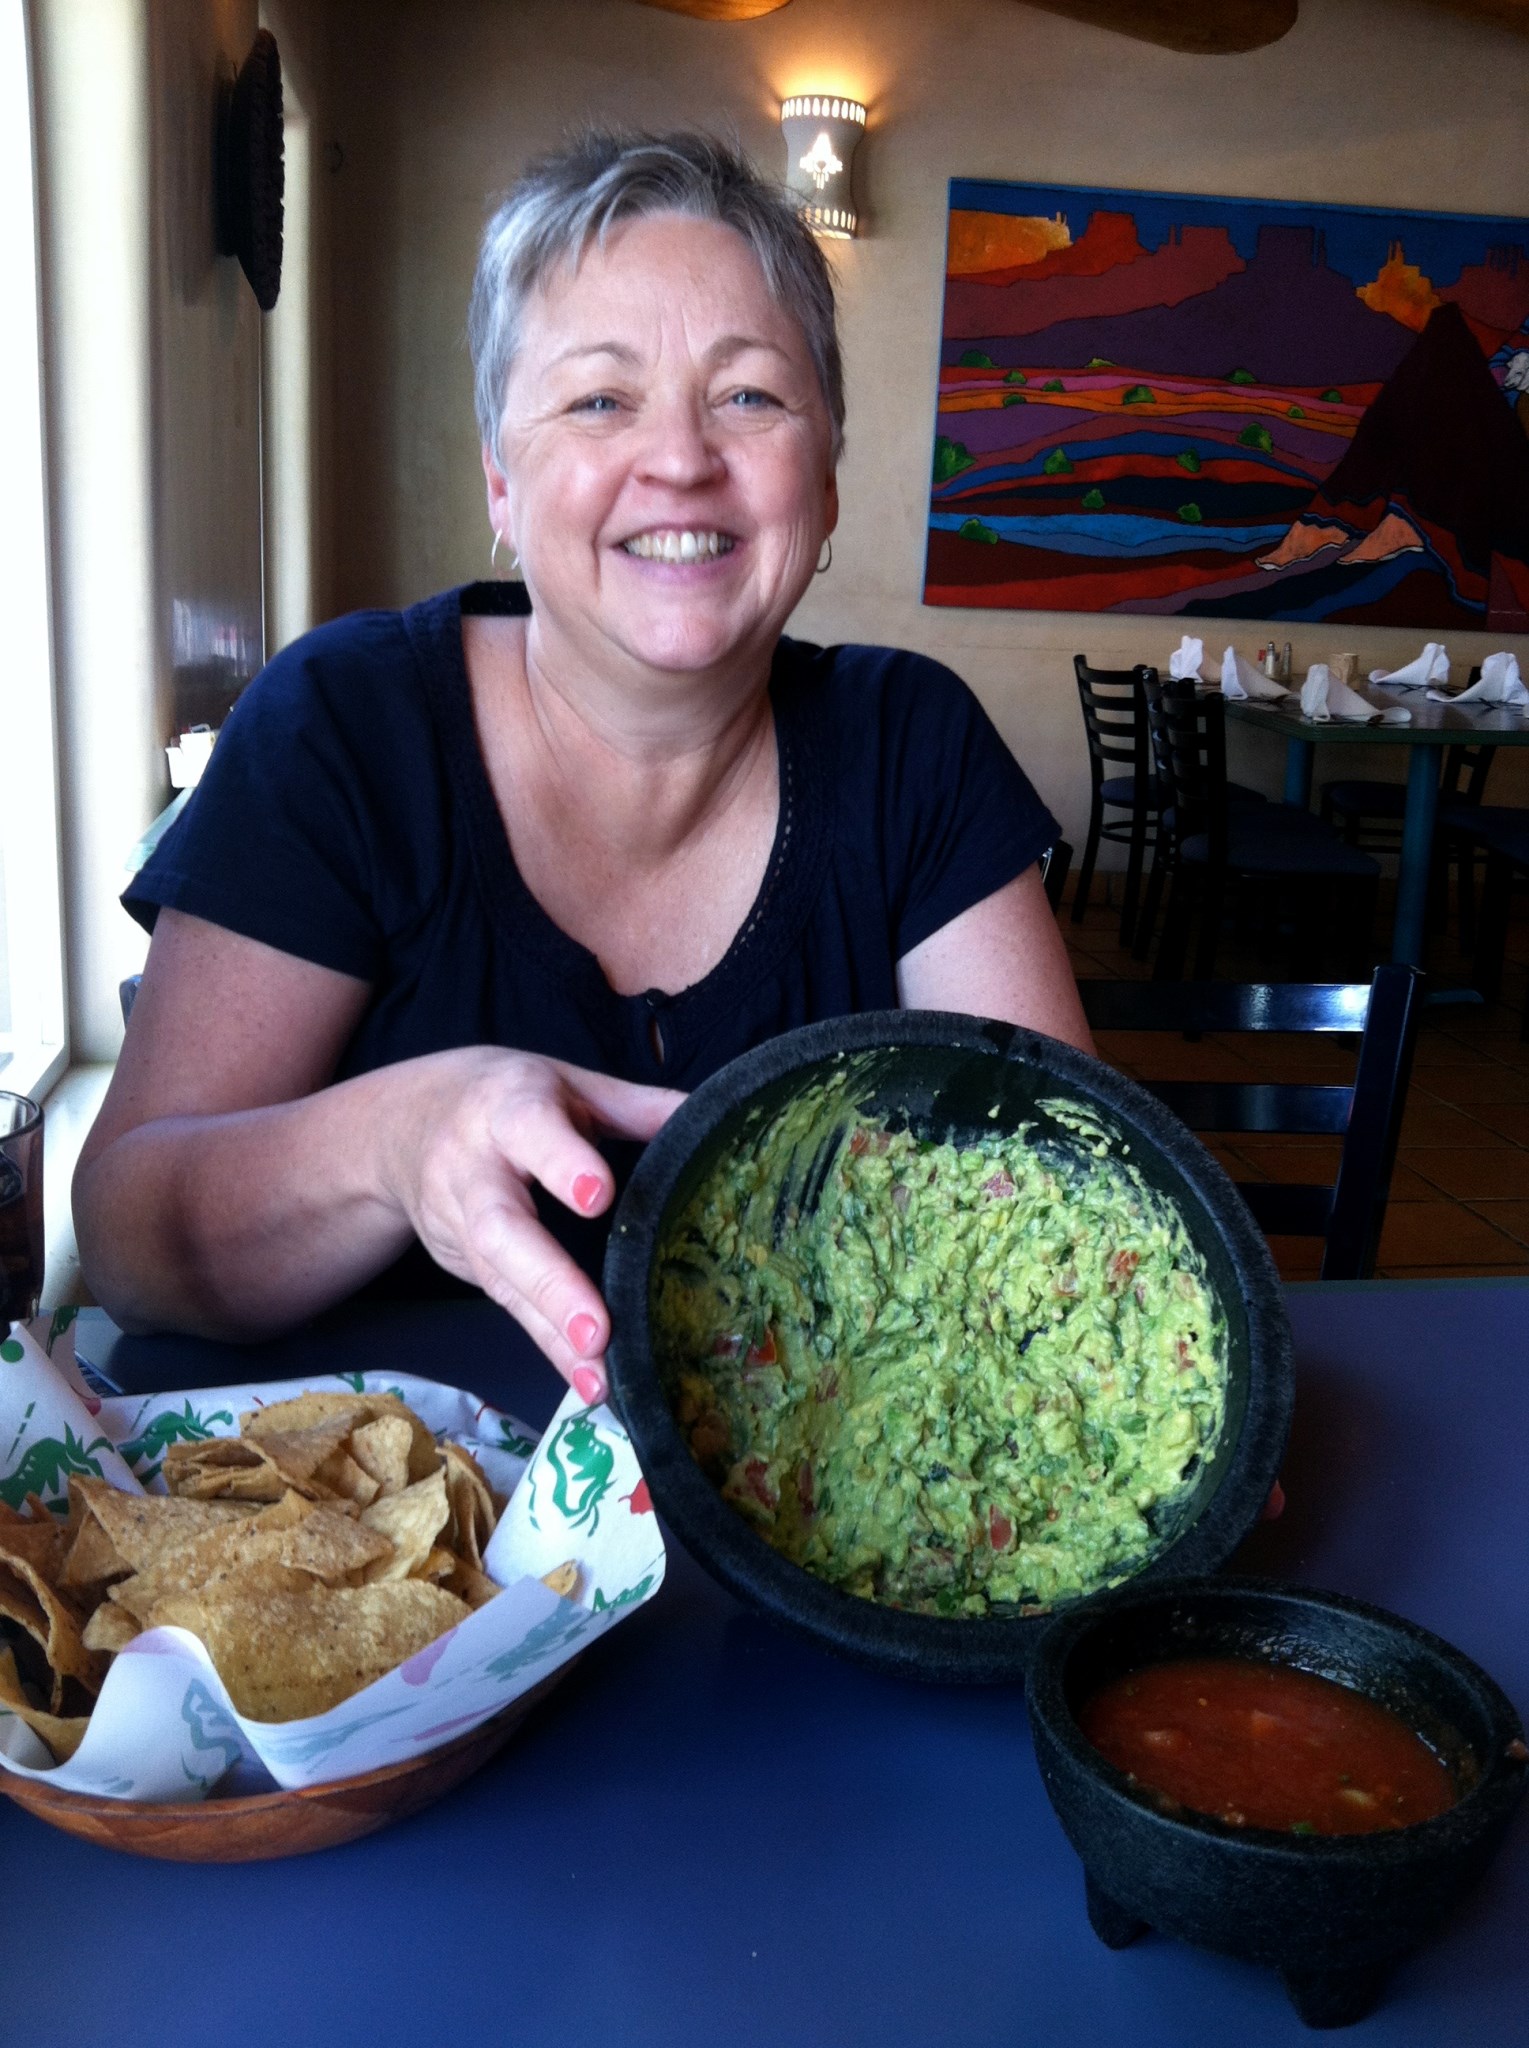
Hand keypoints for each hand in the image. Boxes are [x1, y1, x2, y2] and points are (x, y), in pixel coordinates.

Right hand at [386, 1049, 685, 1398]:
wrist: (405, 1124)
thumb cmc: (508, 1101)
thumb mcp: (569, 1086)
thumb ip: (636, 1106)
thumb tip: (712, 1118)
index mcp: (509, 1109)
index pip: (530, 1130)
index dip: (560, 1162)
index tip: (597, 1196)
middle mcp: (475, 1168)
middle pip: (502, 1227)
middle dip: (549, 1280)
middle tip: (597, 1330)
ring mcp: (461, 1221)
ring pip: (501, 1280)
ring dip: (550, 1332)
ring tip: (599, 1377)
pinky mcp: (464, 1265)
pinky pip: (507, 1306)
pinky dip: (548, 1346)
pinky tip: (587, 1382)